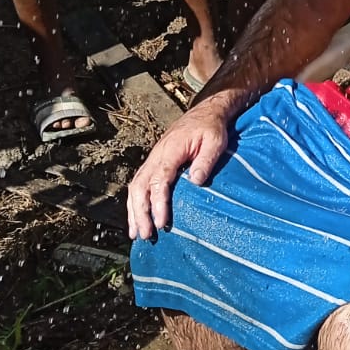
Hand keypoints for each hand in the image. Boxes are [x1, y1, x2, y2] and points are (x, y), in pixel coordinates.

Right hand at [127, 101, 231, 240]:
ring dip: (134, 212)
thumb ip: (205, 161)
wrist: (204, 113)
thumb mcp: (215, 141)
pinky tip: (137, 220)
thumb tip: (196, 182)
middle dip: (141, 212)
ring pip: (135, 188)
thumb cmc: (210, 128)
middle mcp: (156, 157)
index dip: (158, 202)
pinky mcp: (153, 165)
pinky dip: (135, 204)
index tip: (161, 222)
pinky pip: (138, 185)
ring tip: (137, 235)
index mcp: (170, 151)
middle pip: (140, 187)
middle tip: (147, 235)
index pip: (159, 180)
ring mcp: (152, 160)